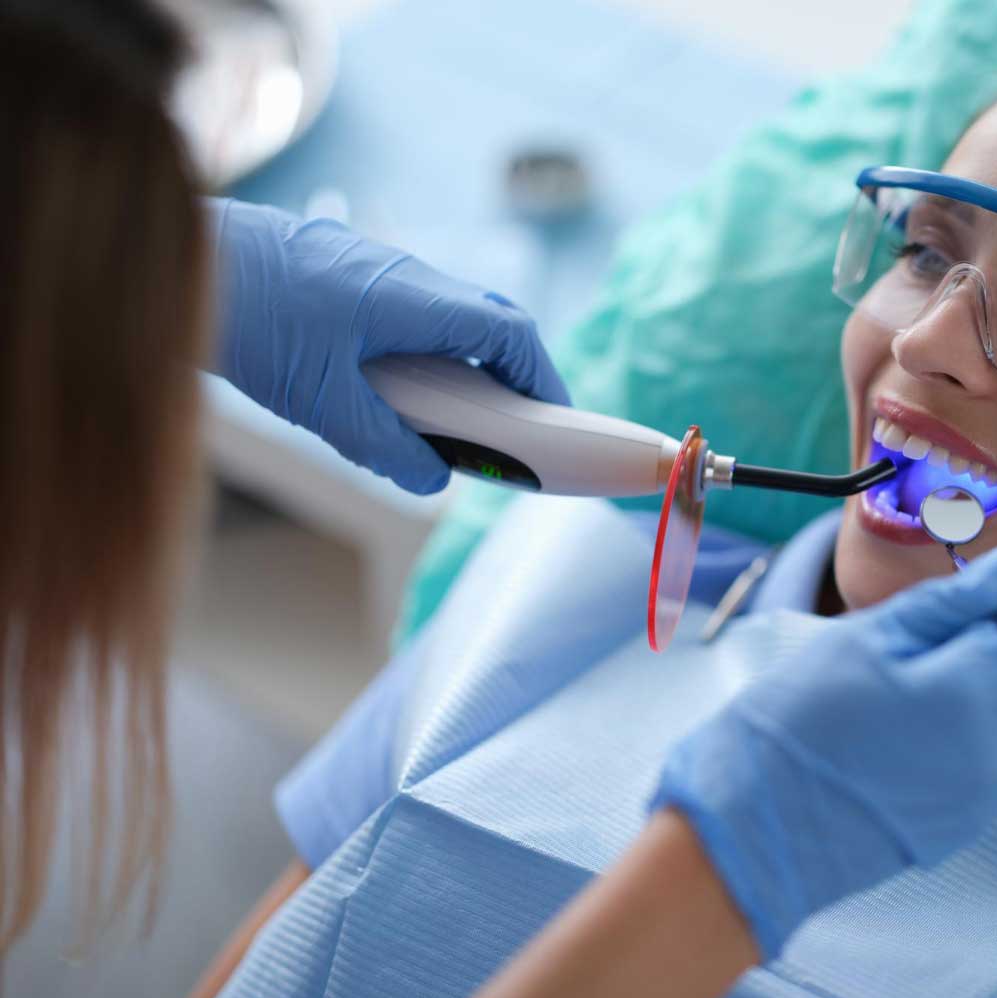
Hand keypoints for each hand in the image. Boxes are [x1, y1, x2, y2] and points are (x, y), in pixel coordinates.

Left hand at [209, 199, 569, 493]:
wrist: (176, 255)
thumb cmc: (247, 317)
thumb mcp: (321, 402)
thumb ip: (384, 446)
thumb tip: (431, 478)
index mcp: (415, 299)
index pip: (509, 331)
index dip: (541, 377)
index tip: (554, 420)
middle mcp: (406, 275)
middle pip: (489, 317)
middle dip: (513, 372)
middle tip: (514, 424)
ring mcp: (377, 268)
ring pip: (448, 314)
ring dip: (465, 362)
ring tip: (454, 417)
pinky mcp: (347, 272)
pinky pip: (411, 311)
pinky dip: (426, 350)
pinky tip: (394, 387)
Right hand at [651, 547, 996, 959]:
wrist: (762, 822)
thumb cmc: (804, 718)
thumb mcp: (870, 636)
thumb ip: (948, 602)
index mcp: (984, 690)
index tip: (991, 573)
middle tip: (962, 609)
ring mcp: (990, 791)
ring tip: (941, 659)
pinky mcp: (969, 819)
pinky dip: (988, 724)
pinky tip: (932, 712)